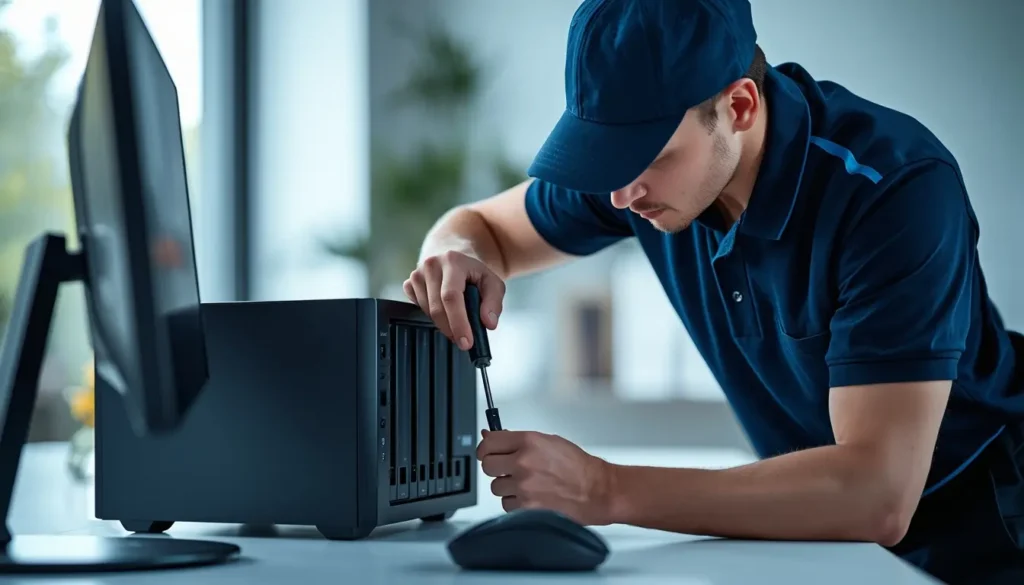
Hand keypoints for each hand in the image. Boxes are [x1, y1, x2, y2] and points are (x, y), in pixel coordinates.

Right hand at [403, 250, 504, 350]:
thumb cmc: (474, 273)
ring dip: (443, 323)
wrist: (455, 259)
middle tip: (464, 341)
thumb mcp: (493, 283)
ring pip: (427, 311)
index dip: (458, 322)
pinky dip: (432, 316)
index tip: (466, 342)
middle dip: (451, 329)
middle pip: (437, 308)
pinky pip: (418, 308)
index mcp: (453, 261)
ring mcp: (417, 274)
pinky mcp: (409, 283)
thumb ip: (494, 302)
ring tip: (457, 322)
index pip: (451, 297)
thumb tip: (488, 323)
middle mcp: (431, 265)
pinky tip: (443, 309)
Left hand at [477, 430, 615, 525]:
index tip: (486, 451)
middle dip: (496, 467)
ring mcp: (524, 486)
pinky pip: (506, 504)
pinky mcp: (526, 508)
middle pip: (487, 465)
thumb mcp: (548, 442)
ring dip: (507, 487)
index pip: (488, 442)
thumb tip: (489, 437)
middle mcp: (523, 462)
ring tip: (527, 484)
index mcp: (528, 442)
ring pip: (496, 487)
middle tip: (508, 469)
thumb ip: (517, 441)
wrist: (597, 490)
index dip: (485, 448)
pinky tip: (531, 497)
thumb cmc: (578, 467)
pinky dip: (515, 503)